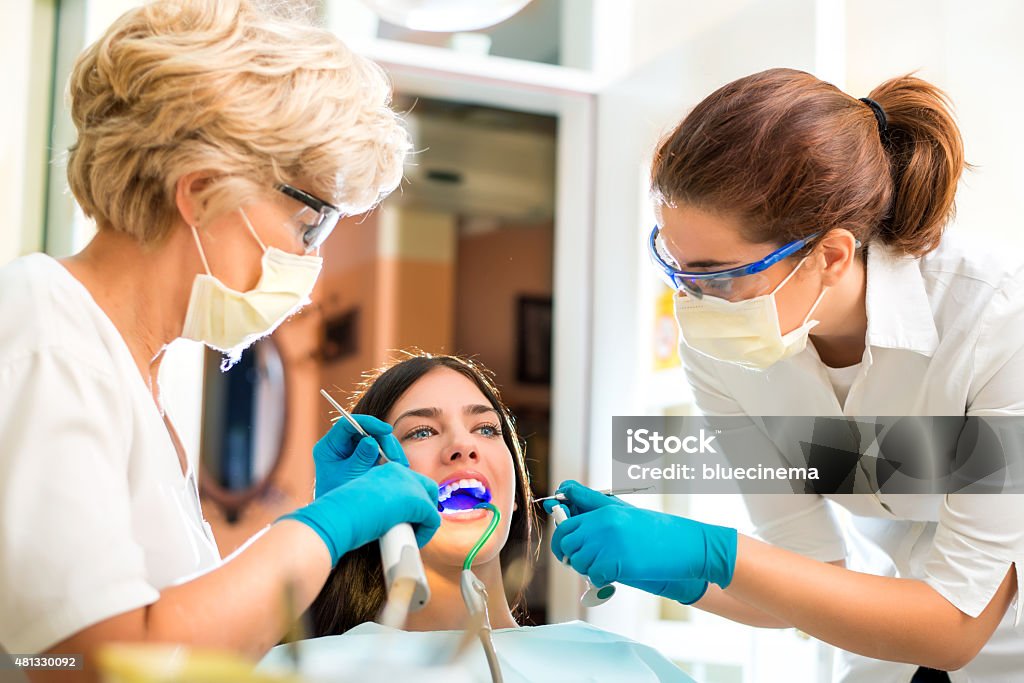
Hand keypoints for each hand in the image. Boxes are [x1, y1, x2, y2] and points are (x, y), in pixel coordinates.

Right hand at [281, 462, 440, 565]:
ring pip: (430, 504)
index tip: (401, 520)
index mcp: (384, 470)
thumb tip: (386, 524)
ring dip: (424, 522)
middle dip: (424, 508)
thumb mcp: (361, 504)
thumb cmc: (340, 515)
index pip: (409, 482)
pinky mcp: (417, 502)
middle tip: (412, 528)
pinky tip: (412, 543)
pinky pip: (432, 520)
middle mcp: (399, 471)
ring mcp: (409, 484)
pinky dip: (425, 534)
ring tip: (409, 538)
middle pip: (426, 488)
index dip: (410, 503)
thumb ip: (376, 506)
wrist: (338, 516)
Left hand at [314, 413, 406, 497]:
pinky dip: (391, 458)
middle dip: (384, 441)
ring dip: (391, 451)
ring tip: (401, 467)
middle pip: (366, 430)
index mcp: (330, 446)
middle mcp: (341, 444)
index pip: (347, 424)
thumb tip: (371, 441)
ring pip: (377, 439)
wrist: (339, 516)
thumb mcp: (349, 476)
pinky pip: (382, 450)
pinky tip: (400, 468)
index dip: (368, 423)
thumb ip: (360, 458)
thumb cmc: (339, 497)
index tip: (386, 430)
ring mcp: (354, 450)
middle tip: (395, 459)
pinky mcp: (366, 458)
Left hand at [547, 480, 736, 590]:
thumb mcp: (626, 515)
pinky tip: (616, 576)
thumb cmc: (658, 532)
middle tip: (587, 563)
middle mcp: (602, 524)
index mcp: (604, 510)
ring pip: (578, 562)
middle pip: (565, 543)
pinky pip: (594, 576)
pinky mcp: (617, 564)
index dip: (562, 538)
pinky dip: (601, 580)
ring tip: (608, 567)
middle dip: (570, 555)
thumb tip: (568, 507)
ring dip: (588, 569)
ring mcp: (609, 543)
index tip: (566, 548)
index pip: (566, 523)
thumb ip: (595, 512)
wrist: (687, 546)